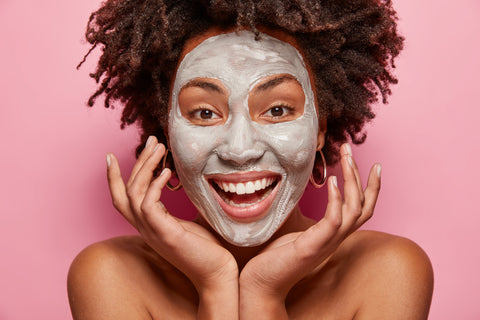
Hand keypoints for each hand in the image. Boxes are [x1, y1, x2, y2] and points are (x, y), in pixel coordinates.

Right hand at [106, 136, 237, 294]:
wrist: (217, 274)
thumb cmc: (207, 248)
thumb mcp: (191, 221)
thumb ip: (184, 204)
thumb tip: (192, 180)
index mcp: (149, 225)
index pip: (122, 198)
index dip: (113, 177)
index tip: (114, 154)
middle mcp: (145, 228)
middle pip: (125, 191)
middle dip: (136, 162)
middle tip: (152, 141)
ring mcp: (153, 232)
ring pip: (134, 194)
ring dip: (145, 167)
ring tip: (160, 148)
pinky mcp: (165, 235)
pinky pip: (149, 205)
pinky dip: (155, 185)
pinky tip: (168, 171)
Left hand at [239, 143, 380, 311]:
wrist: (261, 284)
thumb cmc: (276, 257)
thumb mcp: (294, 230)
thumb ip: (304, 216)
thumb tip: (298, 192)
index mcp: (332, 234)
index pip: (362, 209)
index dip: (370, 187)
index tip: (371, 163)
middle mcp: (335, 239)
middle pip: (364, 206)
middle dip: (361, 175)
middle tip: (350, 149)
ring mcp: (326, 243)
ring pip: (355, 210)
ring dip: (352, 181)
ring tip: (346, 158)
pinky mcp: (313, 246)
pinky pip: (334, 222)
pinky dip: (337, 200)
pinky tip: (332, 181)